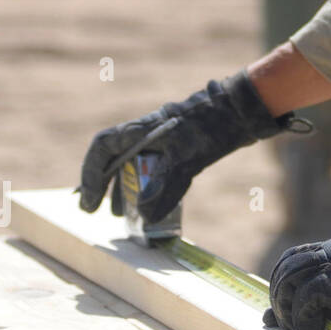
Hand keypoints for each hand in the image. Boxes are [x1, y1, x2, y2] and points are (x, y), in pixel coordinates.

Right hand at [78, 69, 308, 221]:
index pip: (102, 148)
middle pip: (115, 157)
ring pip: (134, 163)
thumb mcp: (187, 159)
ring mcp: (163, 138)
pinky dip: (149, 185)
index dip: (91, 175)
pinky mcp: (179, 146)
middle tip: (97, 210)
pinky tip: (152, 204)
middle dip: (104, 184)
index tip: (88, 202)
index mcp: (140, 129)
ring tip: (122, 214)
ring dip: (126, 187)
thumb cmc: (211, 128)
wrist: (242, 111)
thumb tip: (146, 218)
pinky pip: (154, 166)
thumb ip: (165, 188)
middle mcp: (146, 132)